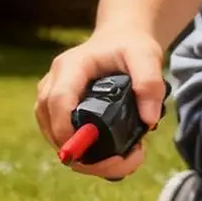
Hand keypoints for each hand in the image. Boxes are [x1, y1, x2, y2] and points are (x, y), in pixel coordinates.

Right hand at [35, 32, 165, 180]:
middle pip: (51, 126)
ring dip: (85, 160)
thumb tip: (148, 120)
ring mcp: (51, 100)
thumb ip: (150, 83)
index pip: (58, 101)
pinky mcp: (56, 113)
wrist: (119, 39)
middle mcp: (52, 84)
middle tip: (125, 162)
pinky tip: (113, 156)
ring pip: (54, 138)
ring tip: (125, 159)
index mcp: (70, 67)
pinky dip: (85, 155)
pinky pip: (61, 140)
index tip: (93, 153)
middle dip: (83, 154)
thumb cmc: (130, 46)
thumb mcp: (146, 56)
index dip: (68, 131)